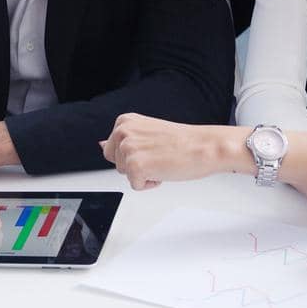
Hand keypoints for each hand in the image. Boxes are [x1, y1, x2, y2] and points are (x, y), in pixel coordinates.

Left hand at [100, 113, 243, 188]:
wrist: (205, 146)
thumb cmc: (183, 141)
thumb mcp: (146, 132)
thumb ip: (124, 139)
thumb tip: (101, 145)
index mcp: (124, 121)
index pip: (113, 148)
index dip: (134, 154)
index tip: (151, 148)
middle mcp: (122, 132)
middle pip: (116, 162)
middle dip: (135, 164)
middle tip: (157, 156)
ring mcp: (127, 148)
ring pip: (126, 174)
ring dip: (144, 173)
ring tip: (162, 161)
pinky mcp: (135, 166)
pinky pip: (136, 185)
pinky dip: (150, 183)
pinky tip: (164, 170)